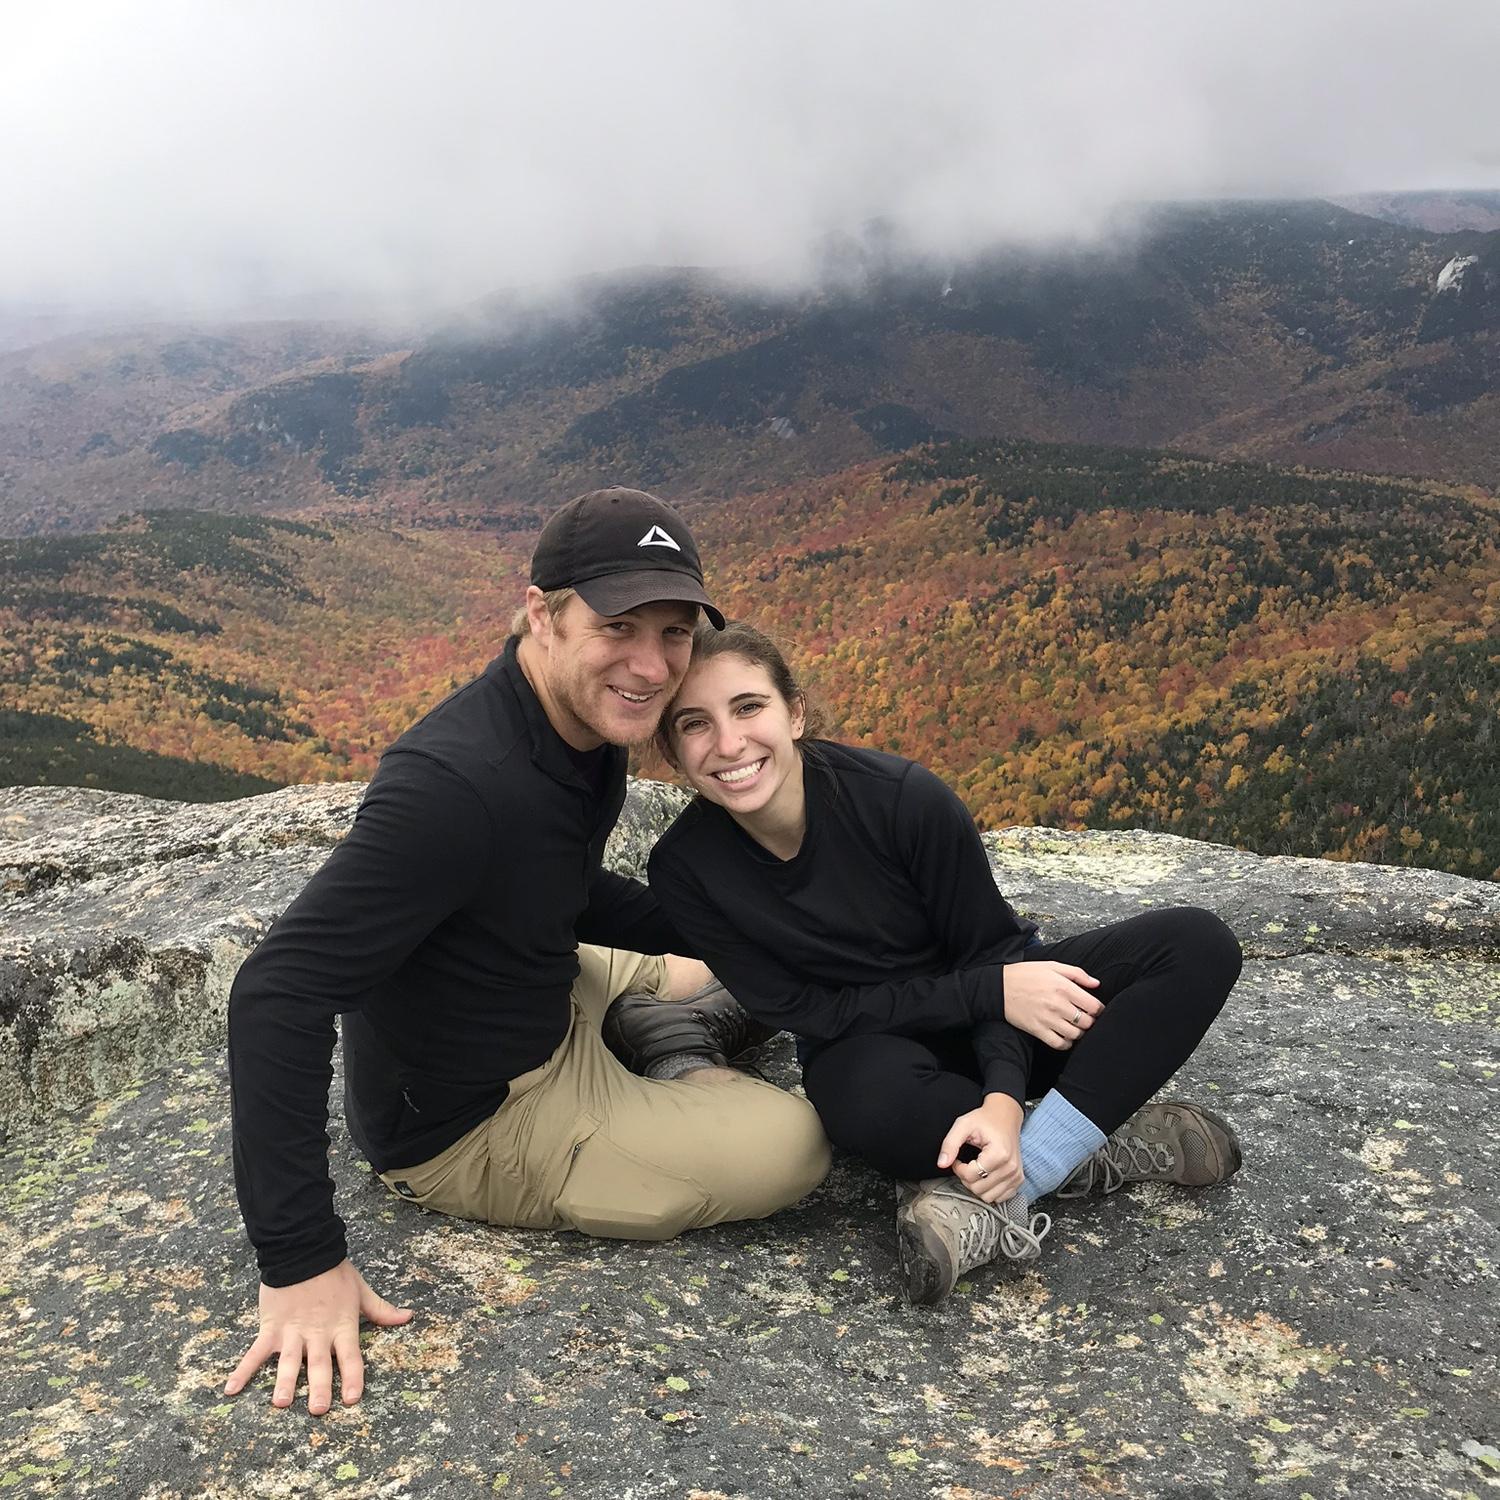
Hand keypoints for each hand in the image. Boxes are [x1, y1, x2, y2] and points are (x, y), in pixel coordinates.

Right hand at [223, 1259, 412, 1413]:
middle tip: (318, 1409)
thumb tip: (408, 1317)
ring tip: (281, 1403)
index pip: (351, 1356)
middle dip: (319, 1387)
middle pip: (319, 1365)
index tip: (352, 1399)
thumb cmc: (334, 1272)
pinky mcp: (271, 1327)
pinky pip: (255, 1352)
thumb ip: (381, 1310)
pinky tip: (231, 1389)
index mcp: (342, 1325)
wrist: (303, 1249)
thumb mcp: (361, 1290)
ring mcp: (292, 1331)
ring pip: (288, 1361)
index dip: (352, 1378)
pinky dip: (243, 1370)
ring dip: (284, 1382)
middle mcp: (318, 1333)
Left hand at [937, 1093, 1023, 1202]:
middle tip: (966, 1163)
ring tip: (976, 1169)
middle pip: (978, 1189)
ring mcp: (1016, 1175)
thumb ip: (950, 1144)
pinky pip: (1000, 1197)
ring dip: (977, 1186)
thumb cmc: (985, 1120)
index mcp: (999, 1154)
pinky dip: (989, 1190)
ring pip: (988, 1197)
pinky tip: (986, 1175)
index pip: (971, 1176)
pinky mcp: (1018, 1180)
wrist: (1005, 1116)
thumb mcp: (963, 1125)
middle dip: (966, 1178)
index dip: (958, 1168)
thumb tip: (941, 1164)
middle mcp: (1011, 1167)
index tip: (958, 1159)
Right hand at [1002, 960, 1102, 1049]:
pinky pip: (1059, 1044)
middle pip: (1087, 1022)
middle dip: (1089, 1021)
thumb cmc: (1025, 975)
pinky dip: (1066, 1043)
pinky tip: (1063, 1036)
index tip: (1094, 1009)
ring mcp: (1047, 1019)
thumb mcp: (1051, 966)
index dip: (1098, 1009)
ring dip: (1078, 1032)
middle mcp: (1057, 1004)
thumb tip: (1096, 984)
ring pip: (1075, 1035)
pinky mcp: (1037, 1030)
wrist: (998, 987)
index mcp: (1063, 987)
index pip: (1094, 1006)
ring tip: (1073, 1026)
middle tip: (1083, 1017)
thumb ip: (1077, 973)